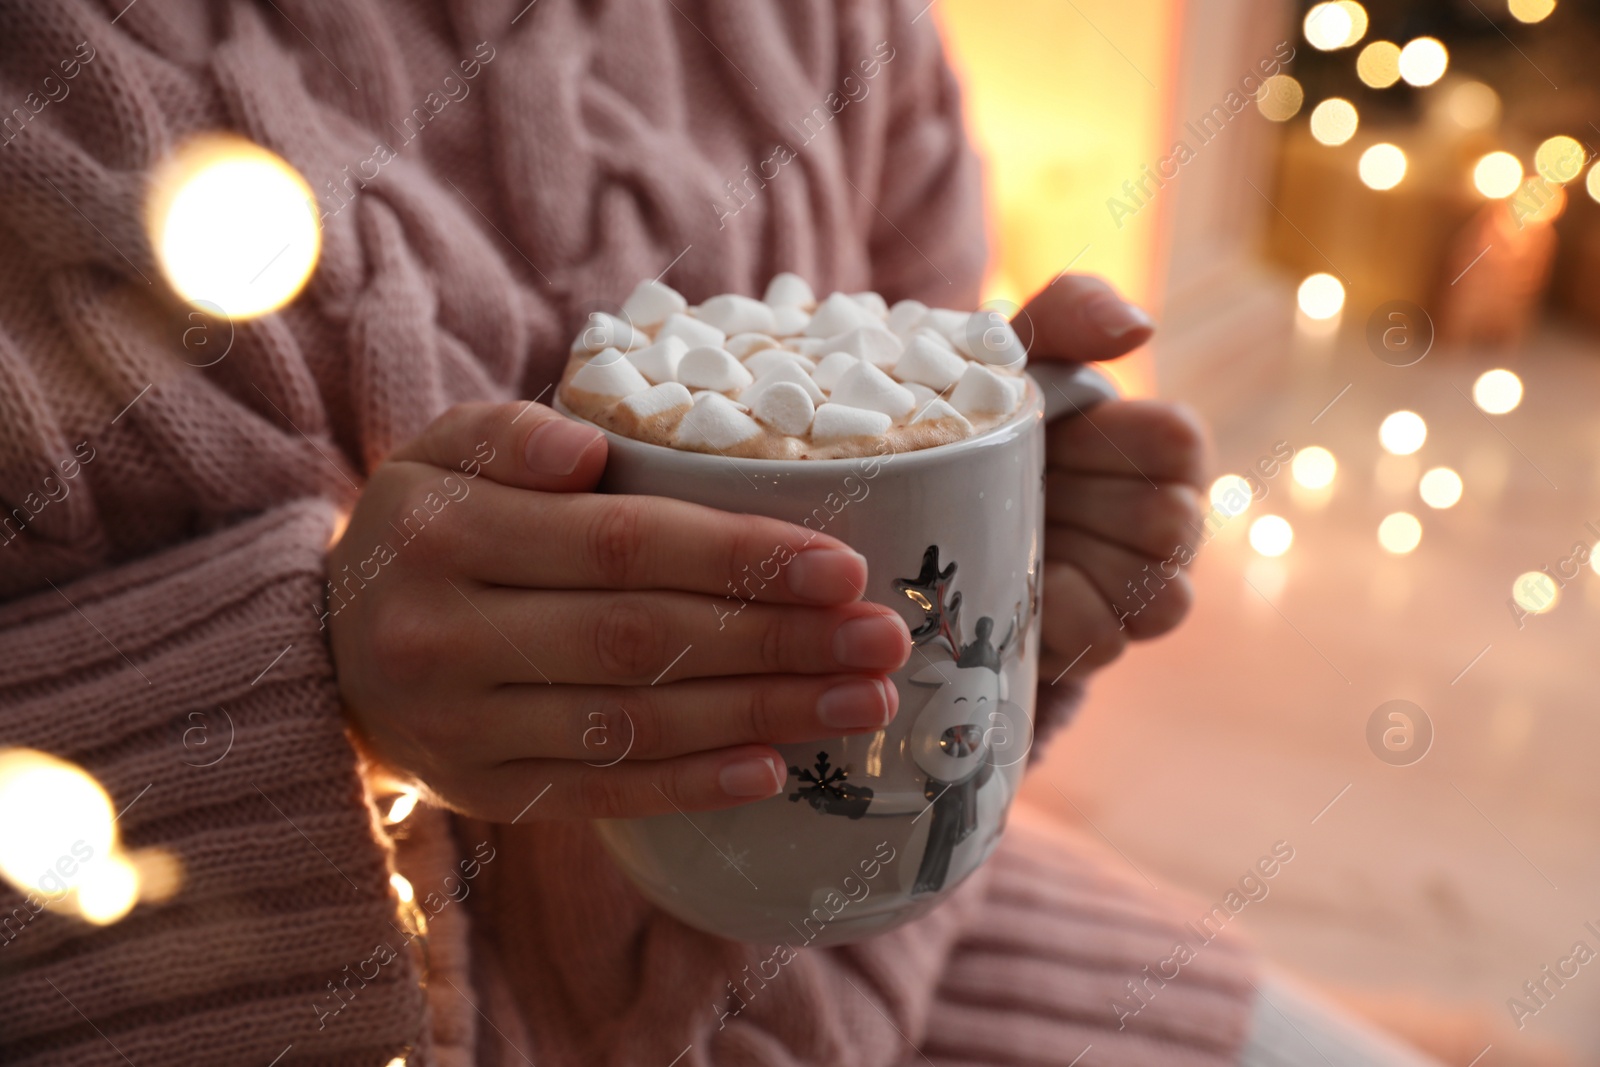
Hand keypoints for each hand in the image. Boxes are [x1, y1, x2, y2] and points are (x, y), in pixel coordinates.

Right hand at [328, 402, 910, 820]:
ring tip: (864, 703)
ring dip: (762, 715)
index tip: (843, 565)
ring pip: (635, 723)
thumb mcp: (444, 451)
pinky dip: (694, 784)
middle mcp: (445, 637)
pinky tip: (776, 771)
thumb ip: (514, 435)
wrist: (329, 645)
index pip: (619, 545)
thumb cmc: (426, 526)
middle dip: (778, 640)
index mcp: (444, 533)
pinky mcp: (485, 792)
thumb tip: (590, 449)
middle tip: (884, 641)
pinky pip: (603, 791)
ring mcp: (463, 728)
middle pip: (642, 640)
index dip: (739, 557)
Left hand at [1016, 276, 1207, 682]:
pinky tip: (1011, 592)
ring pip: (1160, 600)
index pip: (1180, 440)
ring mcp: (1129, 591)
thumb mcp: (1010, 355)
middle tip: (1031, 492)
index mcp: (1149, 447)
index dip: (1118, 439)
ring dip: (1089, 572)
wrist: (911, 505)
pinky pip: (1104, 645)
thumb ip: (1071, 312)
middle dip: (1098, 510)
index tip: (1058, 433)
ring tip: (1024, 544)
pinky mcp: (1086, 645)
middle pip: (1174, 526)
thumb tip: (1141, 327)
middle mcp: (1158, 523)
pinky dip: (1059, 620)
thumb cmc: (980, 421)